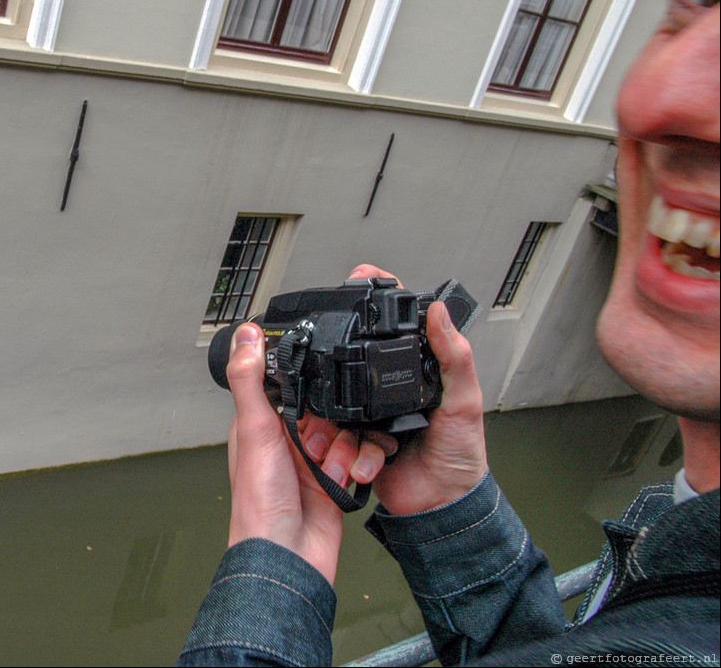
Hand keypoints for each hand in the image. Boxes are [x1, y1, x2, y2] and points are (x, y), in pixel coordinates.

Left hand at [225, 321, 387, 582]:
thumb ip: (250, 379)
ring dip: (344, 447)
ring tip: (328, 467)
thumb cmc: (259, 503)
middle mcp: (287, 439)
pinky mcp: (336, 479)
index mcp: (261, 423)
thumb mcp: (253, 429)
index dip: (306, 382)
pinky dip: (358, 465)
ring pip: (347, 429)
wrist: (288, 556)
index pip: (291, 384)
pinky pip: (361, 456)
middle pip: (326, 406)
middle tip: (314, 443)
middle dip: (330, 422)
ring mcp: (313, 460)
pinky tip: (345, 477)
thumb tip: (245, 334)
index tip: (315, 386)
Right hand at [348, 265, 488, 515]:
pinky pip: (336, 437)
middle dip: (334, 369)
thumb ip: (455, 357)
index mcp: (416, 374)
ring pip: (337, 403)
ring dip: (335, 427)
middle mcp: (389, 390)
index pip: (394, 330)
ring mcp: (369, 416)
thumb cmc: (462, 457)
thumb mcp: (466, 402)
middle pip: (351, 363)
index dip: (375, 304)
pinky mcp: (355, 443)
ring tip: (345, 442)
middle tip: (322, 366)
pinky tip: (356, 461)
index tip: (358, 280)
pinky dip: (342, 451)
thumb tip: (440, 312)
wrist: (442, 509)